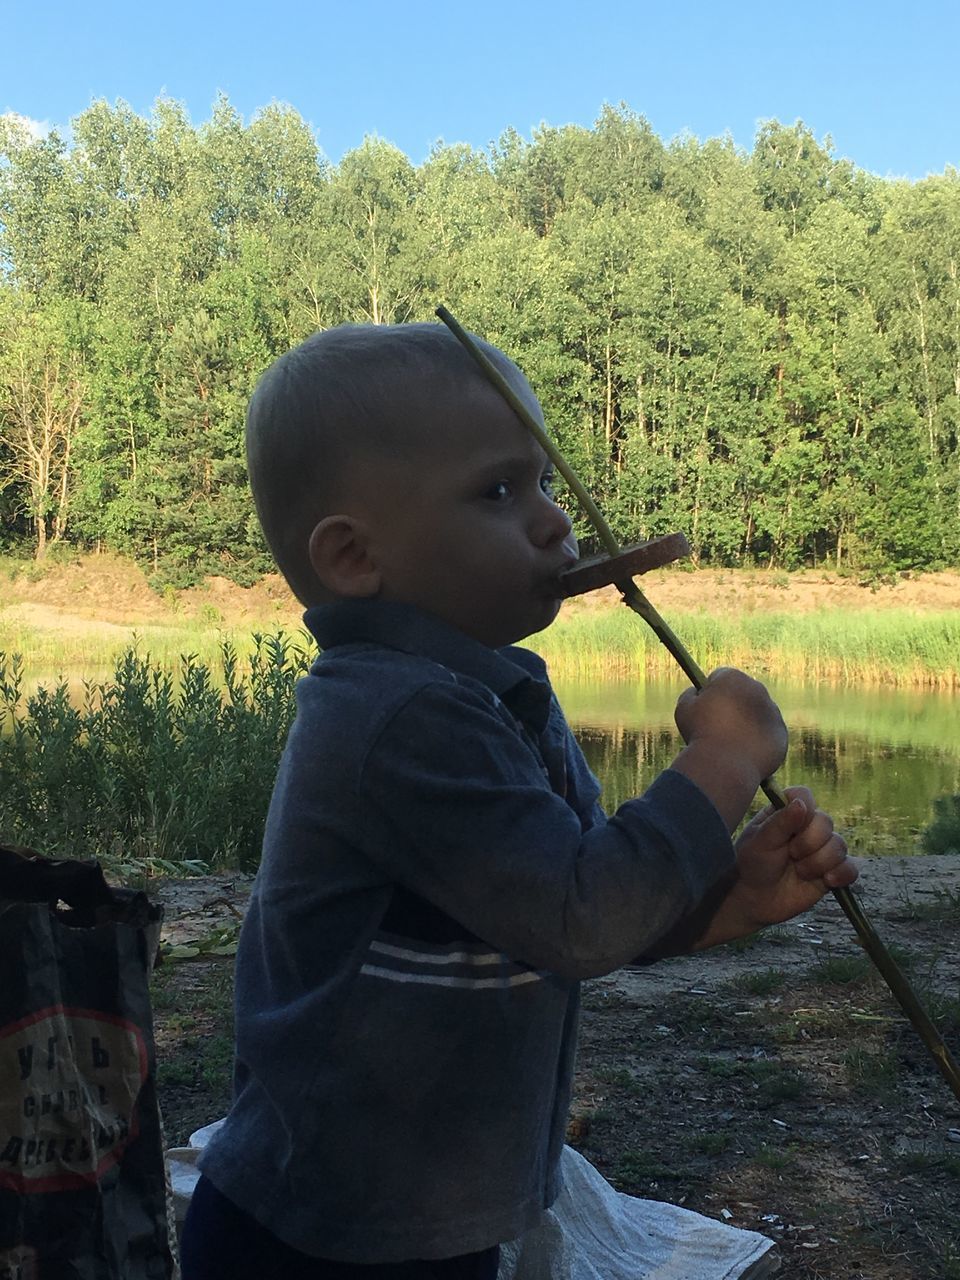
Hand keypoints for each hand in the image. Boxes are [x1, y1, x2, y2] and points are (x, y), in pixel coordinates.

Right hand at [675, 667, 787, 782]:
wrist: (724, 764)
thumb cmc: (700, 734)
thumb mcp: (684, 709)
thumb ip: (690, 694)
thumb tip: (696, 692)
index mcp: (733, 678)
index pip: (720, 677)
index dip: (710, 691)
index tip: (704, 706)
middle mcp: (757, 689)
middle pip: (743, 693)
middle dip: (733, 704)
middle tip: (718, 725)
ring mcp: (772, 711)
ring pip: (757, 713)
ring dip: (747, 722)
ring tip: (730, 742)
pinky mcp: (780, 732)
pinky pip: (768, 734)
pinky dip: (758, 740)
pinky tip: (743, 752)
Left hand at [732, 785, 857, 926]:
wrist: (756, 900)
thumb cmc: (753, 865)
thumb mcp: (760, 842)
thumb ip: (780, 823)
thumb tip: (801, 804)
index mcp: (786, 812)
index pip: (804, 797)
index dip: (803, 811)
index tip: (791, 829)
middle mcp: (807, 827)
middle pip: (825, 821)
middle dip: (808, 843)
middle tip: (790, 855)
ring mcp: (822, 848)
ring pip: (839, 845)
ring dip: (818, 862)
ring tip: (800, 872)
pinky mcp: (833, 870)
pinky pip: (851, 868)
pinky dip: (841, 874)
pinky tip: (827, 880)